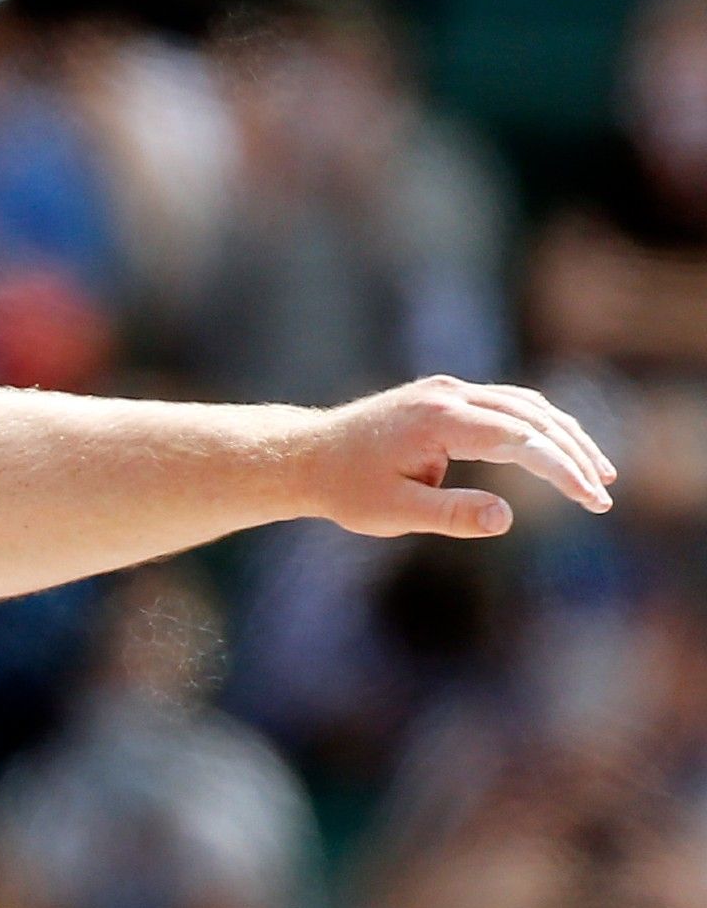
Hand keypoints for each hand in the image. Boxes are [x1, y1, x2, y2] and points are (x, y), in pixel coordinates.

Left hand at [302, 375, 616, 538]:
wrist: (305, 456)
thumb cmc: (345, 489)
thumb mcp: (394, 513)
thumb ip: (451, 515)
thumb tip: (508, 517)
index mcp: (440, 419)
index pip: (522, 440)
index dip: (563, 470)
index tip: (592, 500)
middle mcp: (449, 394)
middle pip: (533, 416)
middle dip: (575, 454)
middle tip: (603, 494)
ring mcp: (447, 389)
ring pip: (525, 405)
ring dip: (564, 436)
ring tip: (596, 474)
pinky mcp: (445, 396)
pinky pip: (506, 403)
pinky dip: (539, 426)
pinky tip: (558, 450)